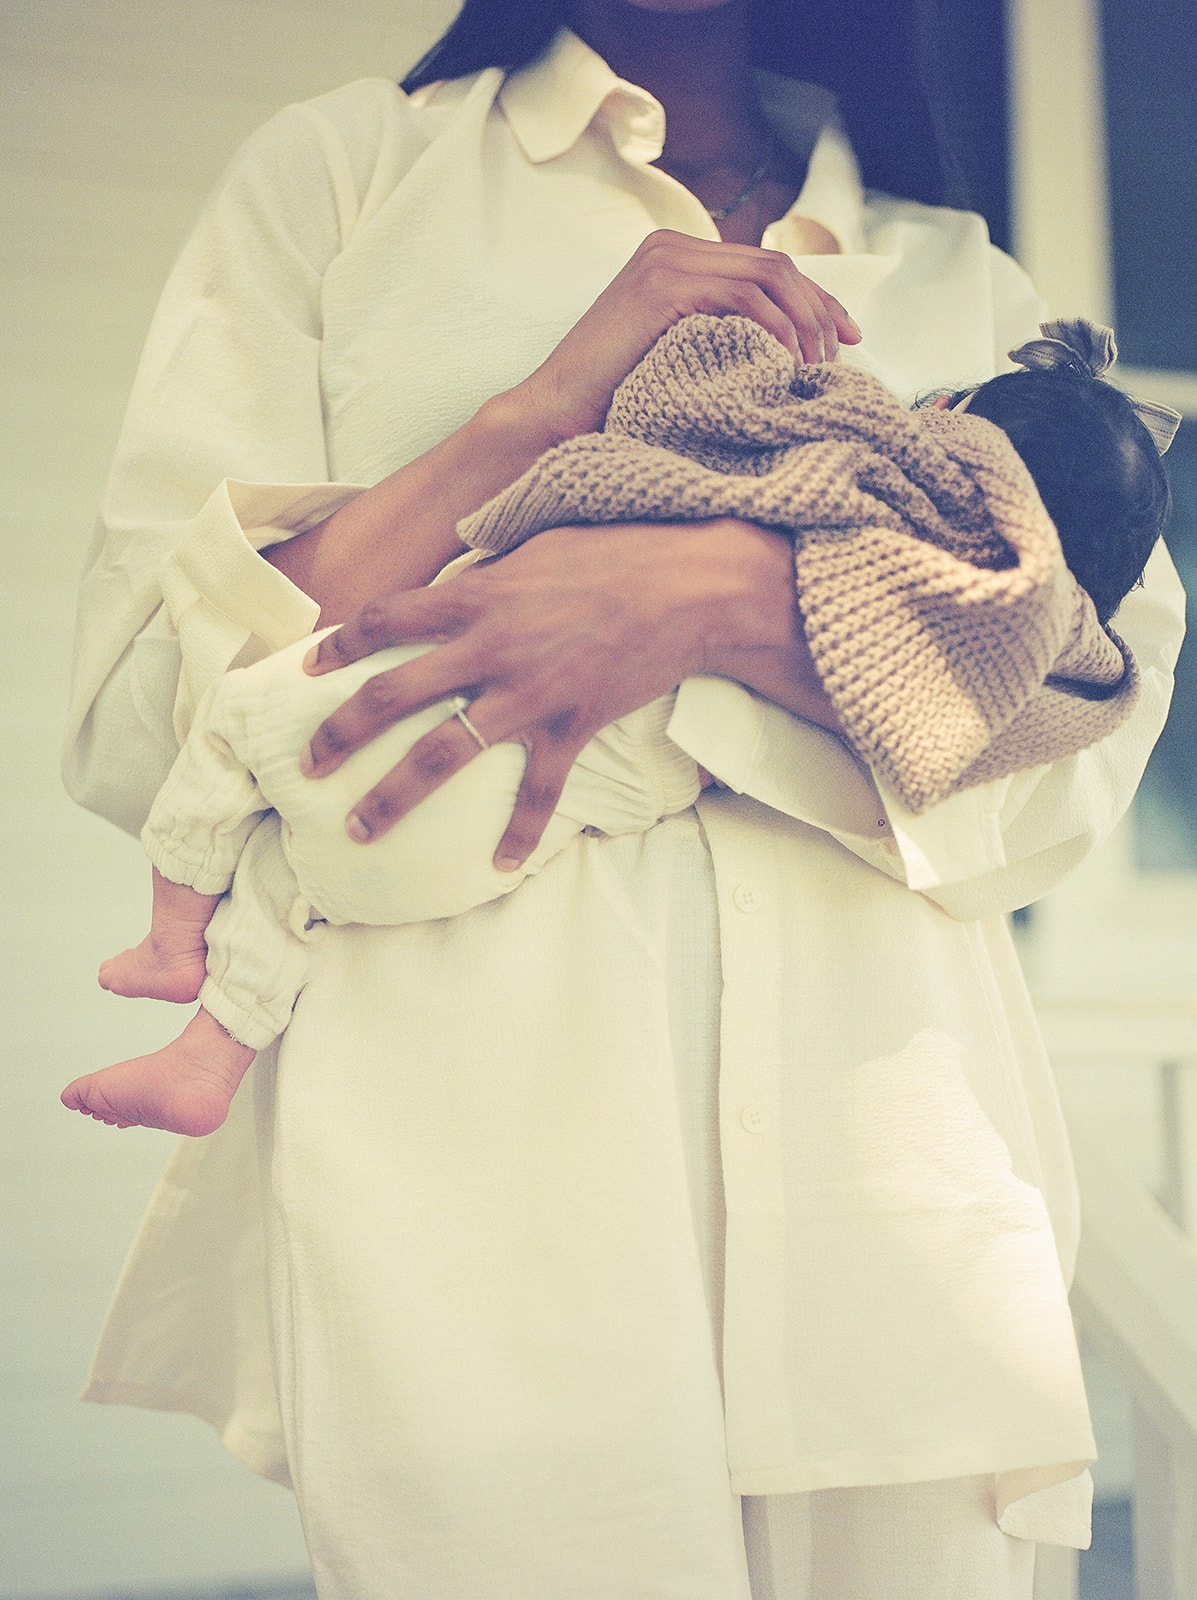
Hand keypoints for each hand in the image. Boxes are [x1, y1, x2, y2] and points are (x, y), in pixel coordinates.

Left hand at [301, 519, 808, 867]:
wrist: (688, 586)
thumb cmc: (615, 554)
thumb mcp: (535, 549)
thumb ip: (485, 579)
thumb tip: (454, 592)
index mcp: (474, 597)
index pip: (384, 620)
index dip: (339, 643)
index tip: (310, 664)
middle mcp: (487, 648)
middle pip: (390, 697)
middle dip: (340, 734)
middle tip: (308, 764)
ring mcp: (527, 693)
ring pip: (442, 754)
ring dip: (393, 796)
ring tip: (358, 828)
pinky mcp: (571, 726)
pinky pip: (537, 792)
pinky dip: (519, 832)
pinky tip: (500, 865)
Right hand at [516, 229, 860, 439]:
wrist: (554, 415)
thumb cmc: (613, 402)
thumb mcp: (678, 356)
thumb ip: (720, 335)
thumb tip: (788, 349)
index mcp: (676, 257)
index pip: (767, 266)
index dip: (818, 299)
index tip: (849, 340)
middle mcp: (671, 246)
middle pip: (776, 264)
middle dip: (821, 308)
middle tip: (842, 357)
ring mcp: (666, 260)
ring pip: (769, 273)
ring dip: (805, 320)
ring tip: (816, 368)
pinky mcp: (663, 286)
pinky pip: (744, 295)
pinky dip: (776, 329)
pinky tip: (786, 365)